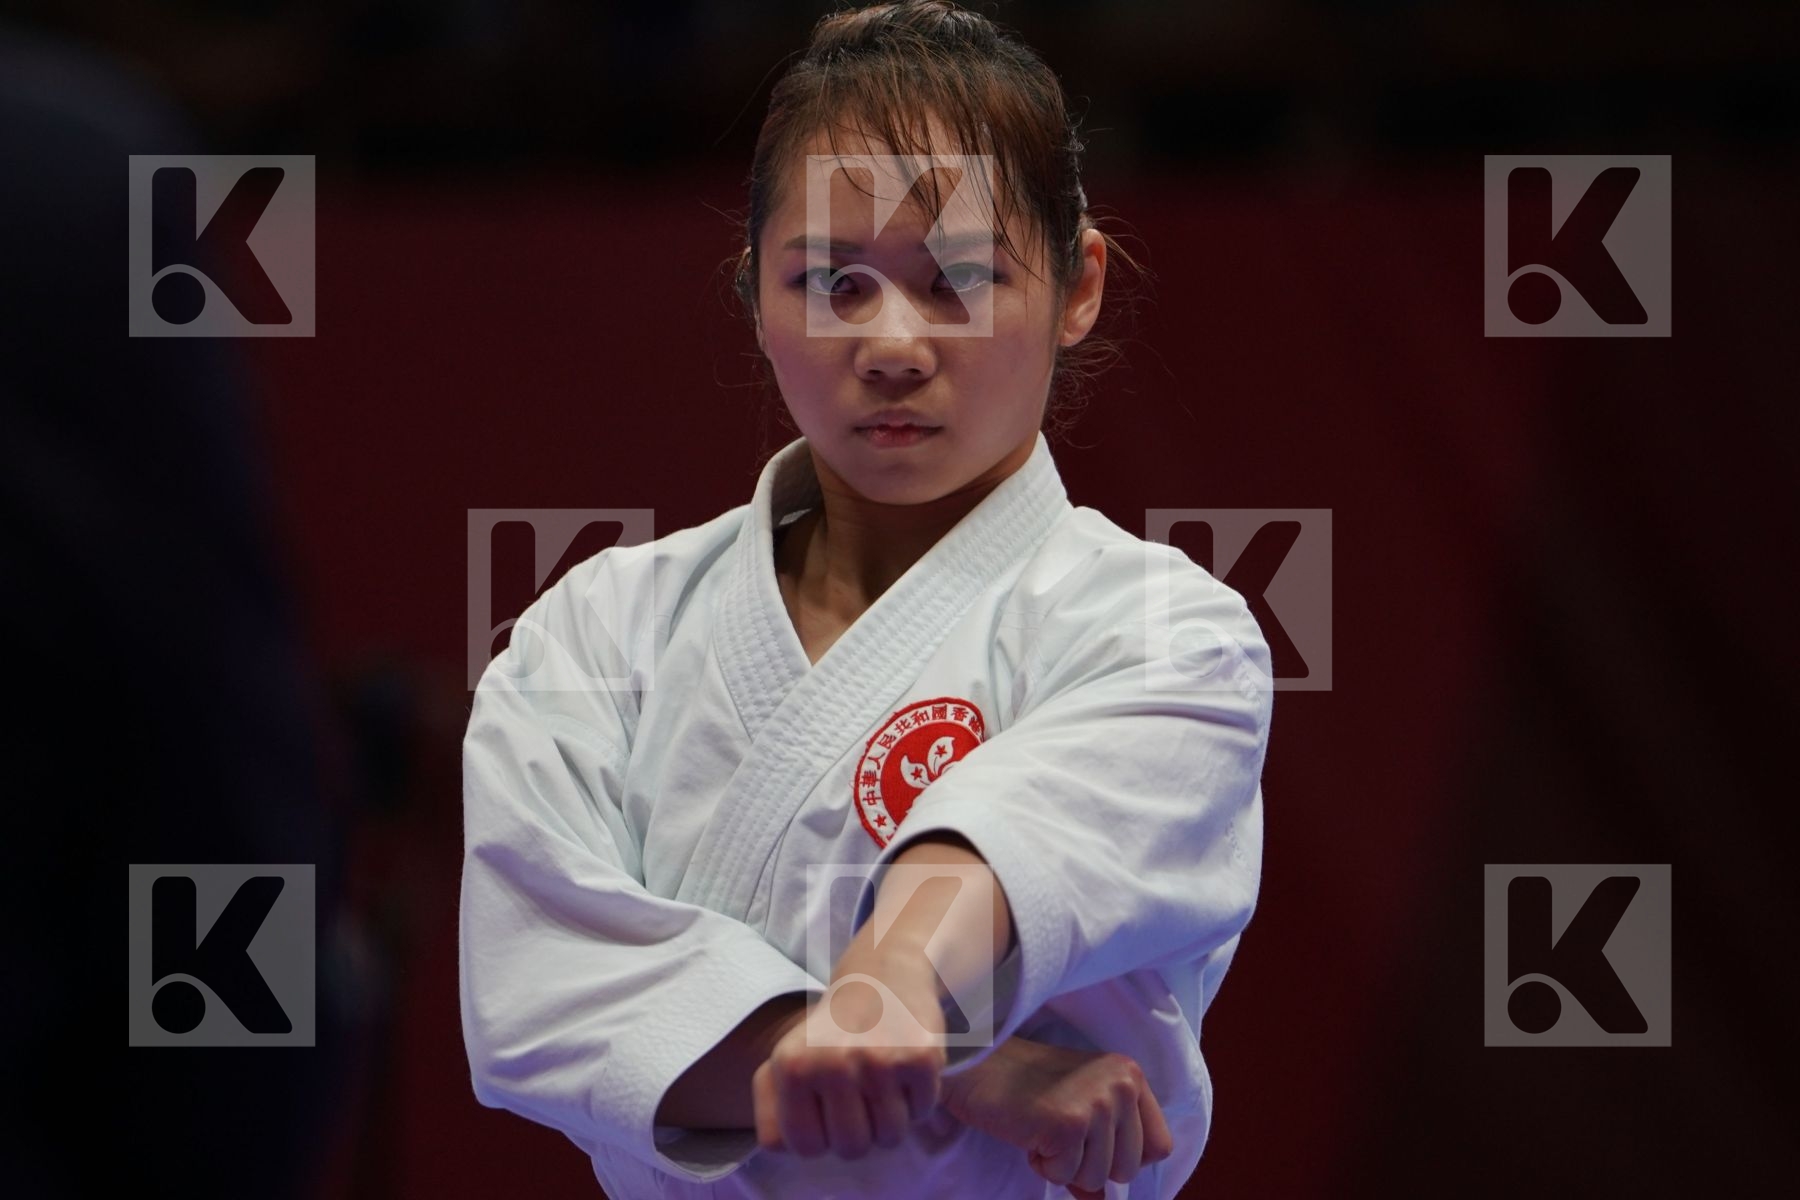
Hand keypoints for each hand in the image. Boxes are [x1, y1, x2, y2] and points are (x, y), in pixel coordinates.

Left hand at [752, 947, 946, 1159]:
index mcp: (791, 1067)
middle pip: (851, 1149)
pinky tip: (905, 1069)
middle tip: (861, 1096)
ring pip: (889, 1137)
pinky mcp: (920, 1057)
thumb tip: (782, 1150)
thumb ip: (772, 1112)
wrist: (883, 973)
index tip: (828, 1109)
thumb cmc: (831, 1031)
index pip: (805, 1148)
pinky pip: (921, 1113)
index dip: (822, 1138)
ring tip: (883, 1083)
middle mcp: (832, 1062)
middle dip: (860, 1132)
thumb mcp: (786, 1060)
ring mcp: (879, 1060)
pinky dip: (918, 1099)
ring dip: (891, 1119)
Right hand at [939, 1037, 1174, 1197]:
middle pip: (1129, 1168)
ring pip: (1097, 1179)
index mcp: (1130, 1074)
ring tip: (1043, 1129)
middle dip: (1090, 1165)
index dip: (1124, 1158)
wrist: (977, 1062)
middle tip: (1059, 1133)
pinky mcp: (1068, 1124)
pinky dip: (1042, 1164)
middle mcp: (1121, 1085)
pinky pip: (1064, 1176)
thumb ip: (1104, 1143)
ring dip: (1064, 1165)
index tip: (1093, 1146)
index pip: (1159, 1145)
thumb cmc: (1025, 1084)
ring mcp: (1097, 1103)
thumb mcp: (1080, 1101)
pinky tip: (1029, 1131)